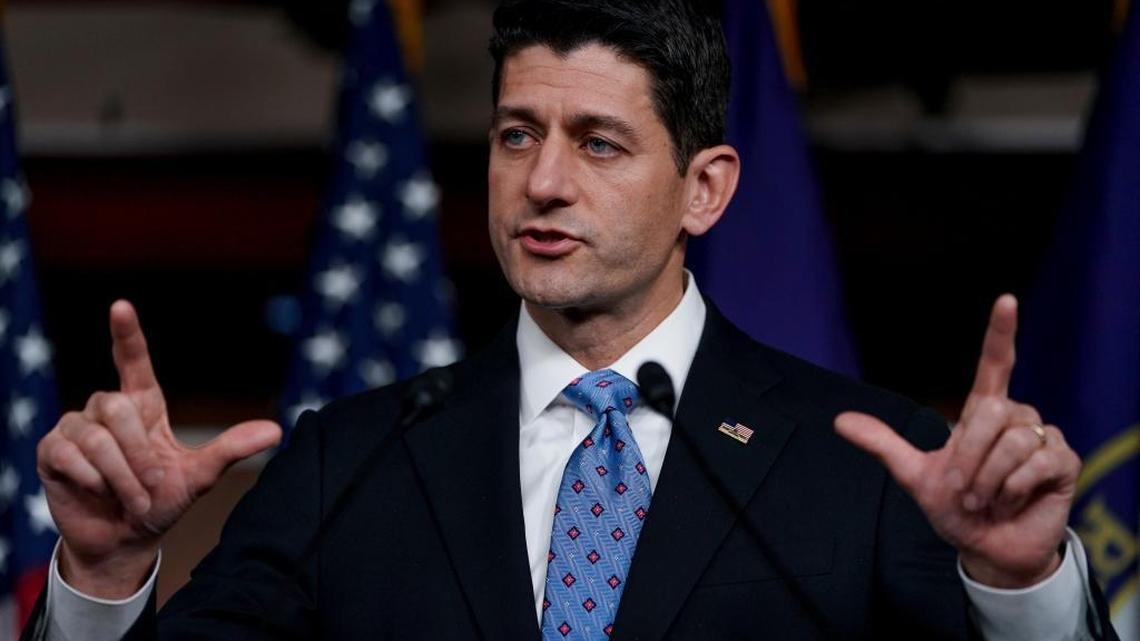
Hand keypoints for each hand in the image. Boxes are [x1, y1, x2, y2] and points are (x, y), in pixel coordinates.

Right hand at [36, 301, 281, 597]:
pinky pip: (70, 455)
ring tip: (131, 499)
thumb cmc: (161, 503)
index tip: (121, 306)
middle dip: (137, 453)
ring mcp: (76, 429)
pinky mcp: (52, 452)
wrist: (125, 542)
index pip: (132, 361)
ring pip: (96, 437)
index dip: (126, 334)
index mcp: (143, 406)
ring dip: (120, 476)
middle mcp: (107, 410)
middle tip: (151, 486)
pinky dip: (93, 480)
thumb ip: (231, 449)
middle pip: (117, 407)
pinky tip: (99, 493)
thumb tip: (276, 430)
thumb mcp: (199, 476)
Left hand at [835, 294, 1079, 587]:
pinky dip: (1012, 491)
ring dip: (988, 480)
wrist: (985, 547)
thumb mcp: (914, 475)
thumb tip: (838, 420)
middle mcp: (1016, 417)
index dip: (1001, 333)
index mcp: (984, 412)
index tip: (1006, 300)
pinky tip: (1011, 503)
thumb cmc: (956, 507)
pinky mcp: (1064, 462)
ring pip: (1011, 442)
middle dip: (968, 458)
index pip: (996, 364)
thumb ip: (883, 444)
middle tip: (965, 490)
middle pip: (990, 413)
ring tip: (987, 499)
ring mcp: (1043, 438)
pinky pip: (1034, 465)